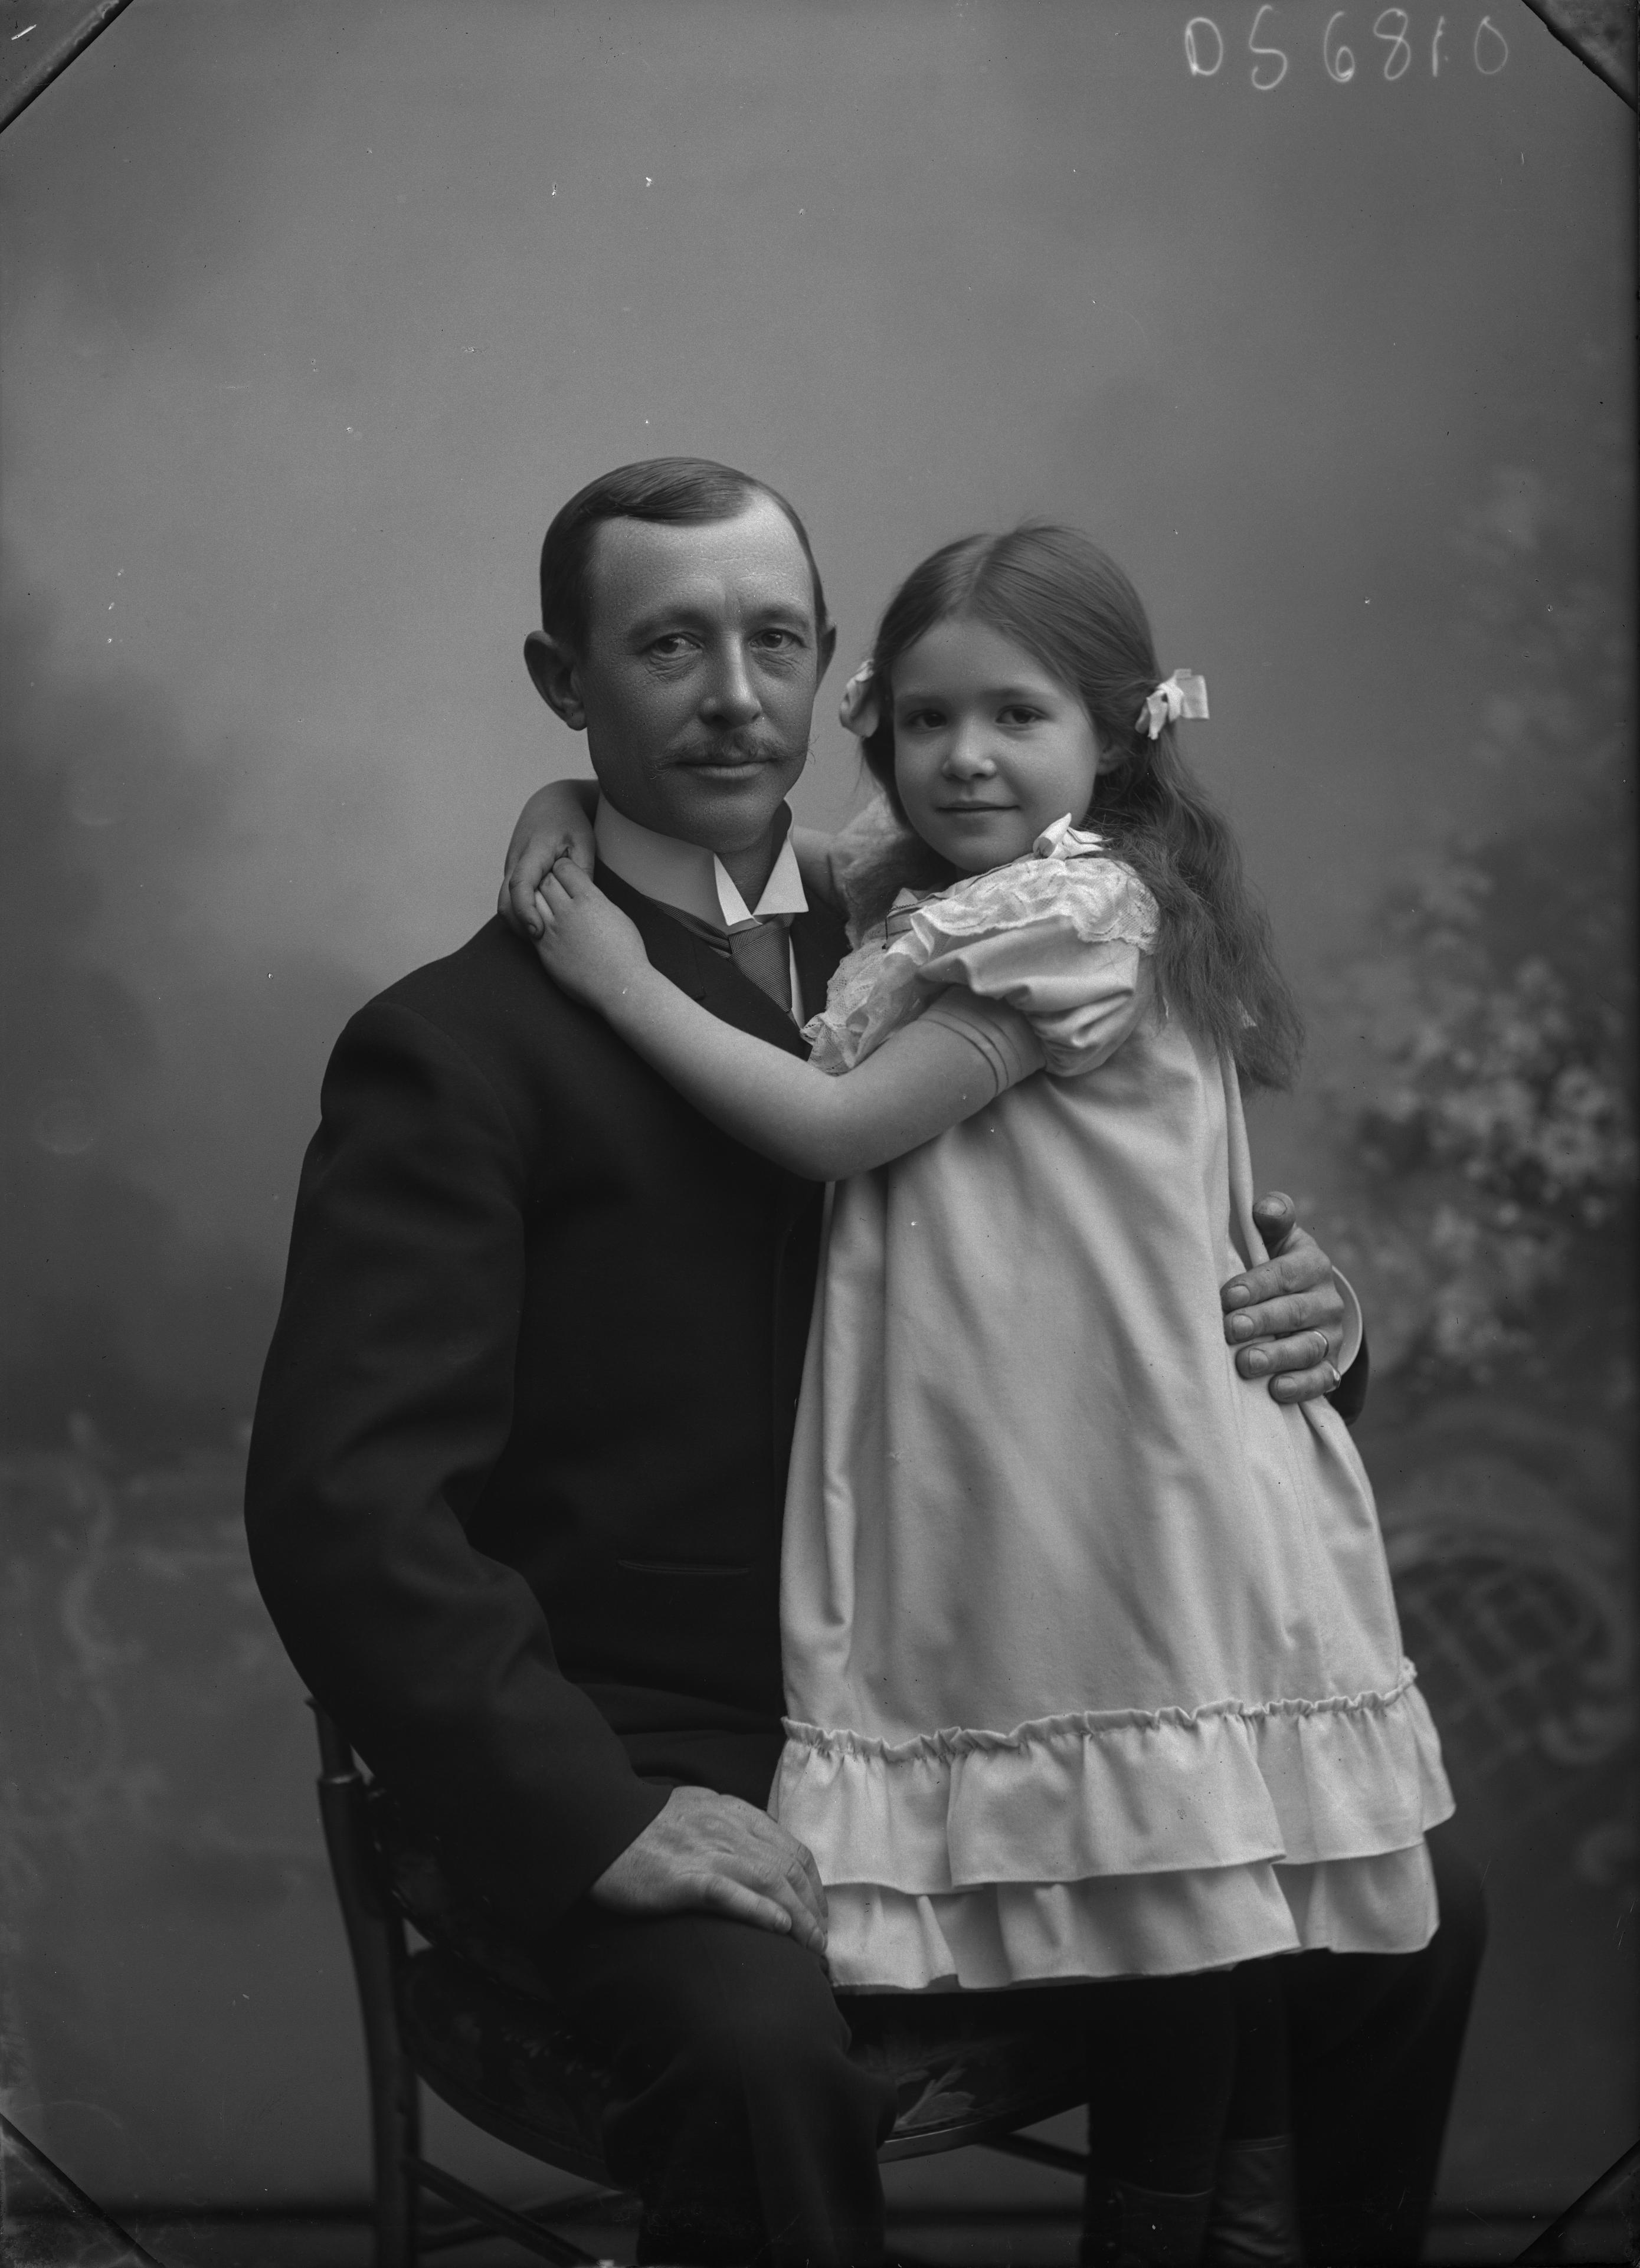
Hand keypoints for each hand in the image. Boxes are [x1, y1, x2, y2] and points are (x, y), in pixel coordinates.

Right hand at [497, 780, 597, 938]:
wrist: (552, 802)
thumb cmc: (572, 822)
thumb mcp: (584, 843)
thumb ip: (580, 873)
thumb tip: (579, 905)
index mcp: (532, 851)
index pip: (519, 885)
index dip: (526, 911)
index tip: (538, 932)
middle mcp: (515, 861)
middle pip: (505, 902)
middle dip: (520, 926)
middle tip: (545, 945)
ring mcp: (510, 867)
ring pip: (504, 903)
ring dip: (519, 922)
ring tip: (545, 937)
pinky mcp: (512, 873)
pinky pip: (509, 899)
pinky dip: (521, 913)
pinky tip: (542, 923)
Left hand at [533, 857, 650, 1010]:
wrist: (620, 987)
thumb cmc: (626, 954)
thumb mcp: (617, 916)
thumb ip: (597, 901)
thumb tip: (585, 894)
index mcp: (590, 900)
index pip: (564, 868)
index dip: (564, 868)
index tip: (567, 875)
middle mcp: (568, 912)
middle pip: (545, 882)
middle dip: (548, 881)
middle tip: (555, 888)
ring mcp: (553, 932)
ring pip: (532, 902)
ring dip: (538, 900)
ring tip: (549, 907)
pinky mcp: (544, 951)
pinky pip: (529, 927)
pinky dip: (534, 921)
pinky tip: (543, 925)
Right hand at [591, 1785, 828, 1956]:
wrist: (597, 1827)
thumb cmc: (642, 1826)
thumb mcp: (694, 1809)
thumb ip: (725, 1824)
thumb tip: (752, 1847)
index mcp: (732, 1813)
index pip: (789, 1848)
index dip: (812, 1883)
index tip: (817, 1911)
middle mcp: (728, 1829)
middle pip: (788, 1867)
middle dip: (813, 1906)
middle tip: (821, 1939)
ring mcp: (708, 1853)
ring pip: (771, 1881)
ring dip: (799, 1916)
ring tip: (812, 1946)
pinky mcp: (685, 1878)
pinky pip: (731, 1894)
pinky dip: (761, 1910)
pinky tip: (779, 1929)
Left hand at [1221, 1192, 1347, 1405]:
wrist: (1303, 1302)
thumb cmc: (1274, 1264)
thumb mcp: (1276, 1238)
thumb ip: (1272, 1218)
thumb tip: (1266, 1208)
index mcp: (1312, 1265)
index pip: (1286, 1274)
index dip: (1257, 1285)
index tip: (1228, 1296)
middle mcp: (1326, 1302)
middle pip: (1295, 1312)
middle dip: (1262, 1321)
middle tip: (1231, 1329)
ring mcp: (1329, 1337)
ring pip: (1307, 1348)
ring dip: (1277, 1357)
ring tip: (1247, 1363)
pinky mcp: (1329, 1367)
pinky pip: (1322, 1380)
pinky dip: (1301, 1387)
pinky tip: (1276, 1391)